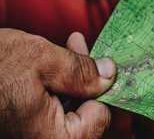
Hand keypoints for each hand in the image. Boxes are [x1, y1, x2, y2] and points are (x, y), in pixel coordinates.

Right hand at [0, 29, 115, 137]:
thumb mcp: (41, 60)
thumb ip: (81, 71)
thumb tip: (110, 75)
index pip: (100, 118)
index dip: (102, 87)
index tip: (101, 62)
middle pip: (84, 113)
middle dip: (86, 76)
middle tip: (82, 46)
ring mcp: (30, 136)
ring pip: (68, 108)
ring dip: (72, 76)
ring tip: (70, 47)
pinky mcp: (22, 128)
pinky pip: (50, 109)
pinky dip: (55, 84)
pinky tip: (53, 62)